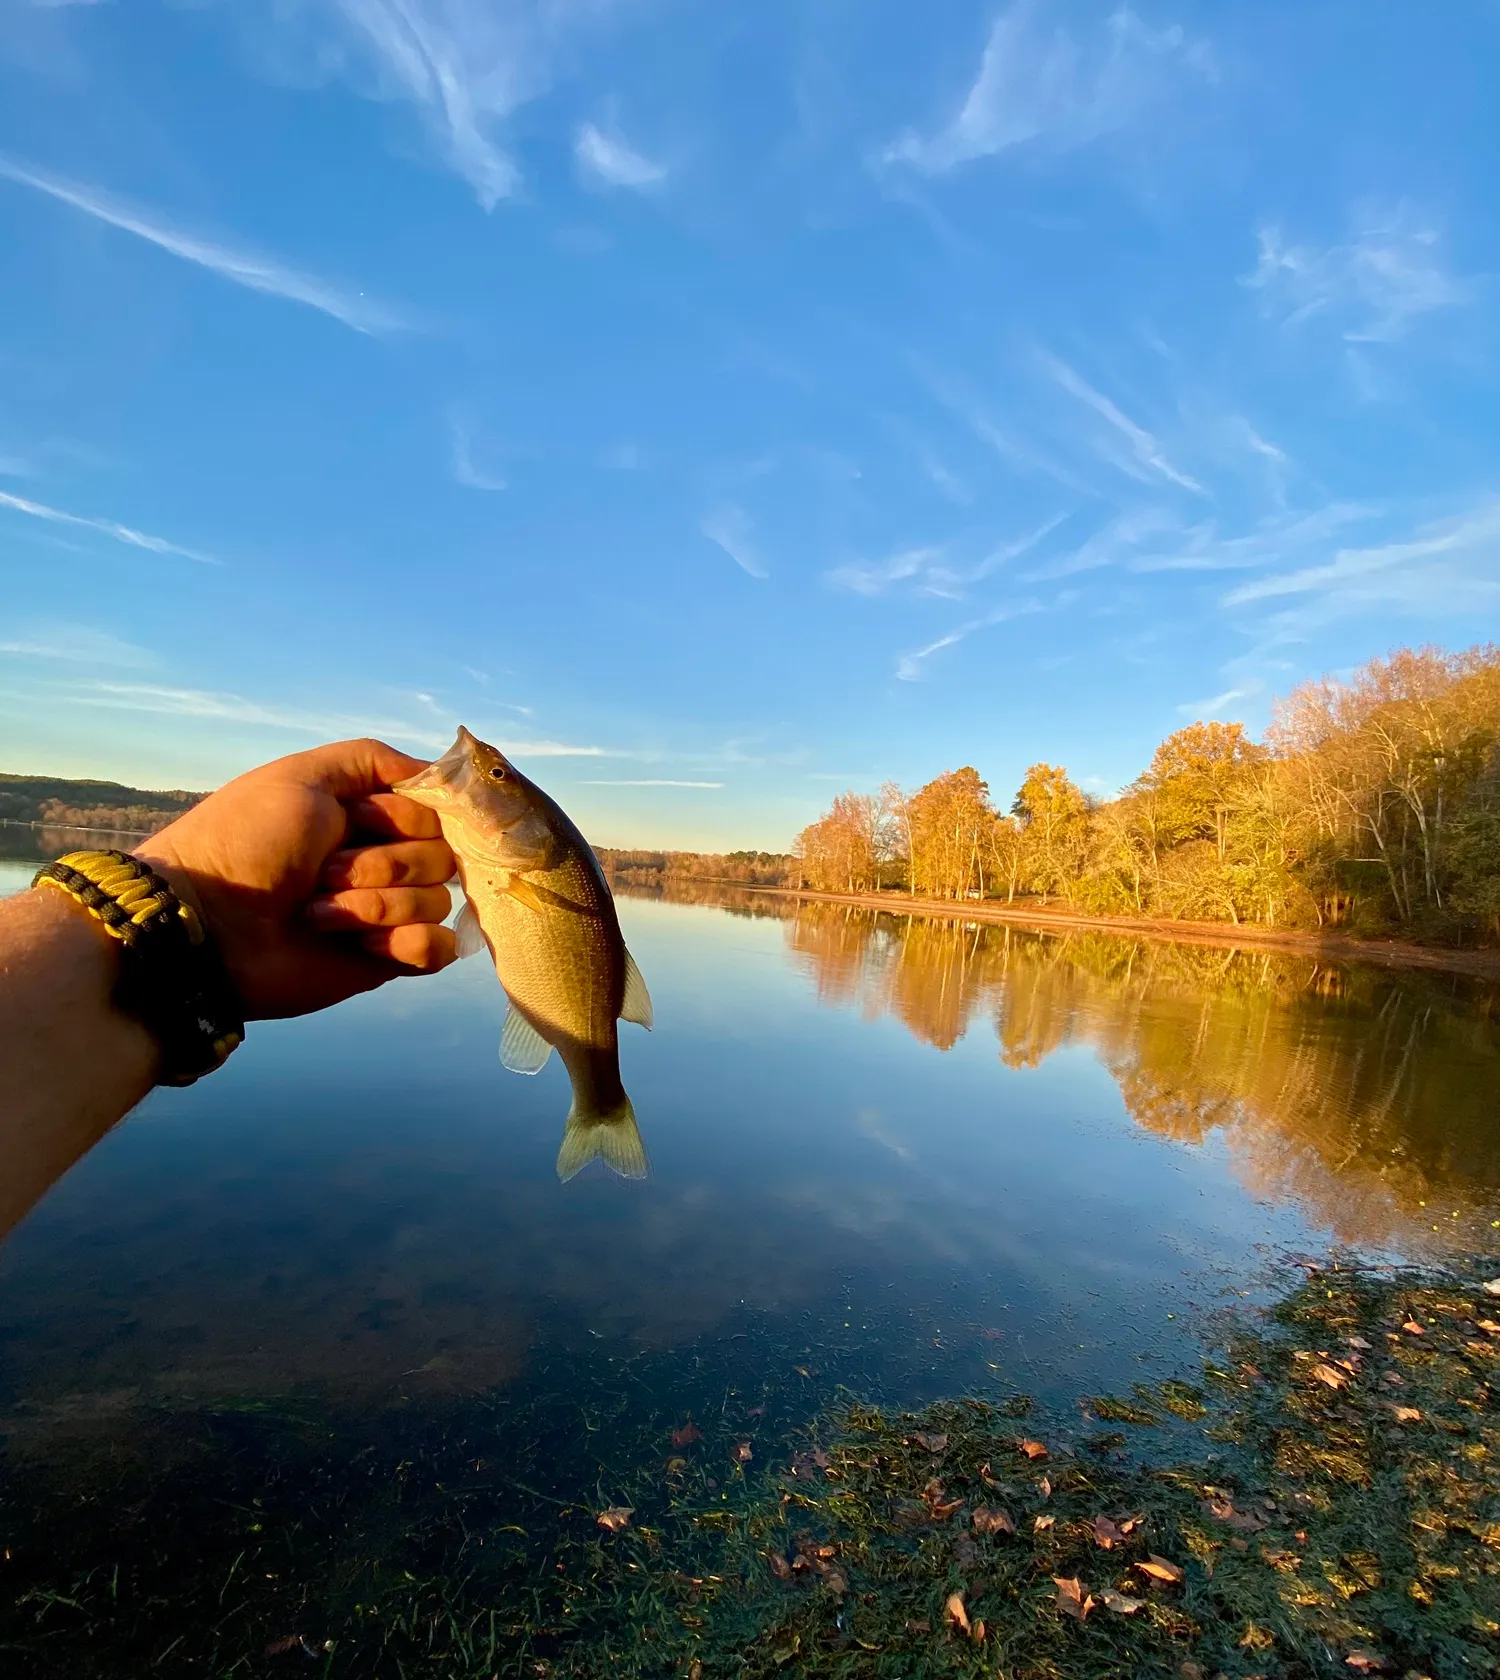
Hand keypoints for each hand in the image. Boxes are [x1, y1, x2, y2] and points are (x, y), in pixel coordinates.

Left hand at [135, 738, 456, 1020]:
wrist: (209, 924)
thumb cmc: (247, 842)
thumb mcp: (300, 776)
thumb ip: (372, 760)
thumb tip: (437, 775)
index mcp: (365, 817)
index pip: (434, 811)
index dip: (405, 816)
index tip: (357, 817)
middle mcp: (381, 861)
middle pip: (441, 856)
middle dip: (382, 863)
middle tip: (322, 872)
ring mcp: (386, 912)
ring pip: (436, 901)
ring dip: (375, 904)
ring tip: (317, 911)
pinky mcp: (386, 960)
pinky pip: (437, 948)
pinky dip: (407, 942)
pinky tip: (364, 944)